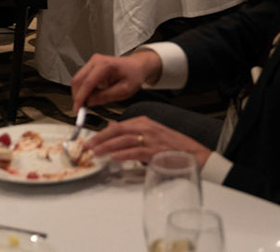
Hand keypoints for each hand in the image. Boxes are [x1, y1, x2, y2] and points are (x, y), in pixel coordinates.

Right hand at [70, 50, 159, 109]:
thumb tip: (89, 102)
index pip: (87, 83)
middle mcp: (96, 61)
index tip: (78, 110)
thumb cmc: (133, 75)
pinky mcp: (91, 66)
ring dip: (79, 93)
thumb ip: (105, 96)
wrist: (137, 66)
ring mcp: (93, 62)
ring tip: (87, 104)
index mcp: (105, 65)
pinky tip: (90, 96)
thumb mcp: (124, 90)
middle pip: (78, 80)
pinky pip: (82, 79)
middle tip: (80, 110)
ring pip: (78, 80)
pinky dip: (83, 90)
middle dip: (77, 96)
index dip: (80, 98)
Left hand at [85, 115, 210, 169]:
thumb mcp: (149, 133)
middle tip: (87, 146)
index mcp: (143, 122)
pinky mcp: (155, 151)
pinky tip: (113, 157)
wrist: (192, 153)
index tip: (90, 140)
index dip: (102, 133)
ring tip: (95, 153)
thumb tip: (111, 127)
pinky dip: (123, 154)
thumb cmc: (170, 145)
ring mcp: (150, 139)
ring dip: (107, 147)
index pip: (118, 126)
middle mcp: (145, 128)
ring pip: (124, 141)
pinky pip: (135, 152)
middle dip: (100, 139)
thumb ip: (130, 131)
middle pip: (118, 131)